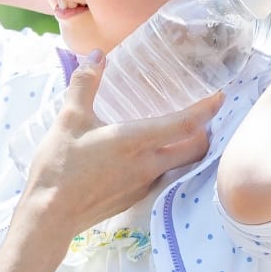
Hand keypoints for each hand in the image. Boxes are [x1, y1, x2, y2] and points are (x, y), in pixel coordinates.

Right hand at [18, 52, 219, 234]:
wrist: (50, 216)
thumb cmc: (60, 166)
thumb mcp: (69, 118)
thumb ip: (85, 84)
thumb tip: (97, 55)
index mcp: (136, 141)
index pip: (186, 124)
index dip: (207, 109)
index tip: (220, 96)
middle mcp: (148, 165)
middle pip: (194, 149)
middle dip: (204, 132)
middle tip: (201, 115)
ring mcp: (143, 184)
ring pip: (179, 164)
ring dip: (185, 148)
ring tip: (176, 132)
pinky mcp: (134, 198)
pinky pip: (161, 177)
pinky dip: (164, 162)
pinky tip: (146, 154)